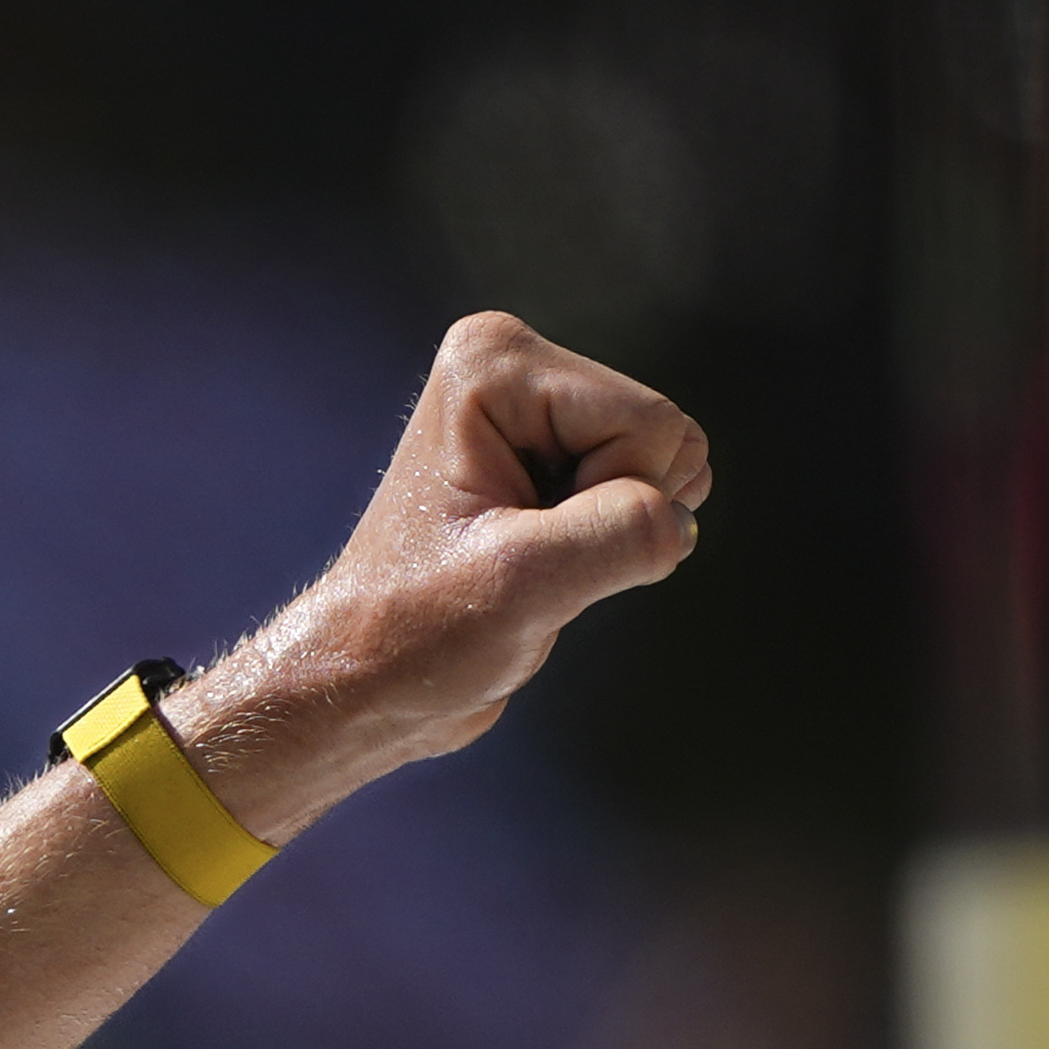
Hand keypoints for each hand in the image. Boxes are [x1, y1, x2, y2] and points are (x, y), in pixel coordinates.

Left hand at [173, 314, 712, 832]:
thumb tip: (681, 520)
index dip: (605, 501)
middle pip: (662, 437)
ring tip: (526, 559)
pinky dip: (606, 543)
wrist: (367, 686)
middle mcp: (514, 368)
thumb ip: (622, 535)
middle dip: (613, 513)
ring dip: (608, 535)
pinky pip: (642, 494)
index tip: (517, 539)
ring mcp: (535, 415)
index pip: (647, 424)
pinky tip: (538, 561)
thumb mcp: (524, 586)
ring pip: (661, 469)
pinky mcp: (550, 462)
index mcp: (493, 362)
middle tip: (523, 554)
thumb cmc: (415, 635)